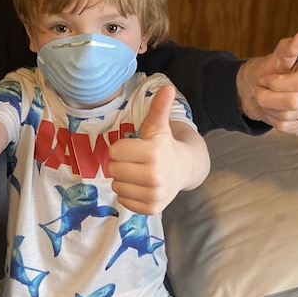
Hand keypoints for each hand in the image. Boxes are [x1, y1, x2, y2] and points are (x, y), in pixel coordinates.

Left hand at [108, 85, 197, 214]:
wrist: (184, 169)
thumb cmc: (164, 145)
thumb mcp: (159, 125)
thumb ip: (159, 107)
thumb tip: (167, 87)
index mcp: (153, 153)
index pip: (114, 152)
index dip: (121, 148)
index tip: (134, 147)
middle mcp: (155, 176)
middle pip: (113, 170)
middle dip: (121, 163)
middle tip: (135, 161)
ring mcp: (154, 195)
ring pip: (116, 186)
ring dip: (124, 179)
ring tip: (139, 173)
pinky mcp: (151, 209)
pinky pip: (123, 201)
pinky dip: (128, 194)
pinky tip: (141, 186)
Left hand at [236, 31, 297, 134]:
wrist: (255, 89)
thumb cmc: (265, 71)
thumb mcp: (272, 58)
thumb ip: (287, 49)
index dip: (277, 83)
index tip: (265, 78)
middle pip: (293, 101)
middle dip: (267, 96)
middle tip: (260, 89)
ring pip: (288, 116)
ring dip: (268, 107)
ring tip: (266, 98)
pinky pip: (287, 127)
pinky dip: (272, 119)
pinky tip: (272, 109)